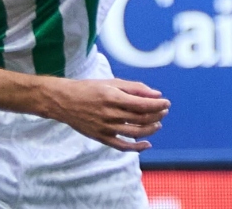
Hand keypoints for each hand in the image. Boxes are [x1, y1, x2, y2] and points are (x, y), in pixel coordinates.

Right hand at [41, 78, 169, 151]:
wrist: (64, 101)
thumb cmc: (89, 88)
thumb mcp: (112, 82)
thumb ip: (135, 88)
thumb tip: (156, 94)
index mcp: (113, 97)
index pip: (143, 104)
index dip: (158, 104)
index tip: (167, 103)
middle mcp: (110, 113)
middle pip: (141, 118)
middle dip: (157, 115)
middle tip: (164, 111)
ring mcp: (106, 127)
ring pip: (135, 133)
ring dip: (151, 129)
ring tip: (158, 124)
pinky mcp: (101, 137)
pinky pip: (122, 146)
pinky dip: (136, 148)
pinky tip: (147, 144)